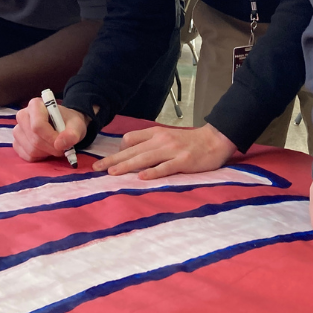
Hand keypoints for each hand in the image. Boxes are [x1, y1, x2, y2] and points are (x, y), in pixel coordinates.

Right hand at [12, 97, 87, 161]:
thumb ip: (72, 134)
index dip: (51, 137)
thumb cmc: (69, 122)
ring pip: (30, 149)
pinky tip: (46, 150)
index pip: (38, 125)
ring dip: (46, 153)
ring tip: (55, 147)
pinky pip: (27, 156)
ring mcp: (18, 130)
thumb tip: (60, 145)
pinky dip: (40, 157)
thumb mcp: (76, 125)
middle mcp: (23, 115)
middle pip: (34, 139)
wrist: (64, 125)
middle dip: (51, 147)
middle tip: (62, 148)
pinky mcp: (17, 143)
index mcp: (35, 105)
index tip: (62, 143)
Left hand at [91, 123, 237, 178]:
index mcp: (156, 133)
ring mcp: (172, 150)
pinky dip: (153, 172)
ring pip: (145, 158)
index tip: (106, 162)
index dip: (117, 151)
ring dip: (127, 166)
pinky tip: (142, 178)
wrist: (215, 140)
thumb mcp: (167, 136)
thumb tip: (129, 152)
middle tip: (96, 169)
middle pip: (133, 150)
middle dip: (113, 160)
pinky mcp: (184, 161)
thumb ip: (149, 142)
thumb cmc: (190, 141)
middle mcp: (161, 140)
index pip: (130, 140)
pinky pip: (165, 167)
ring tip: (112, 173)